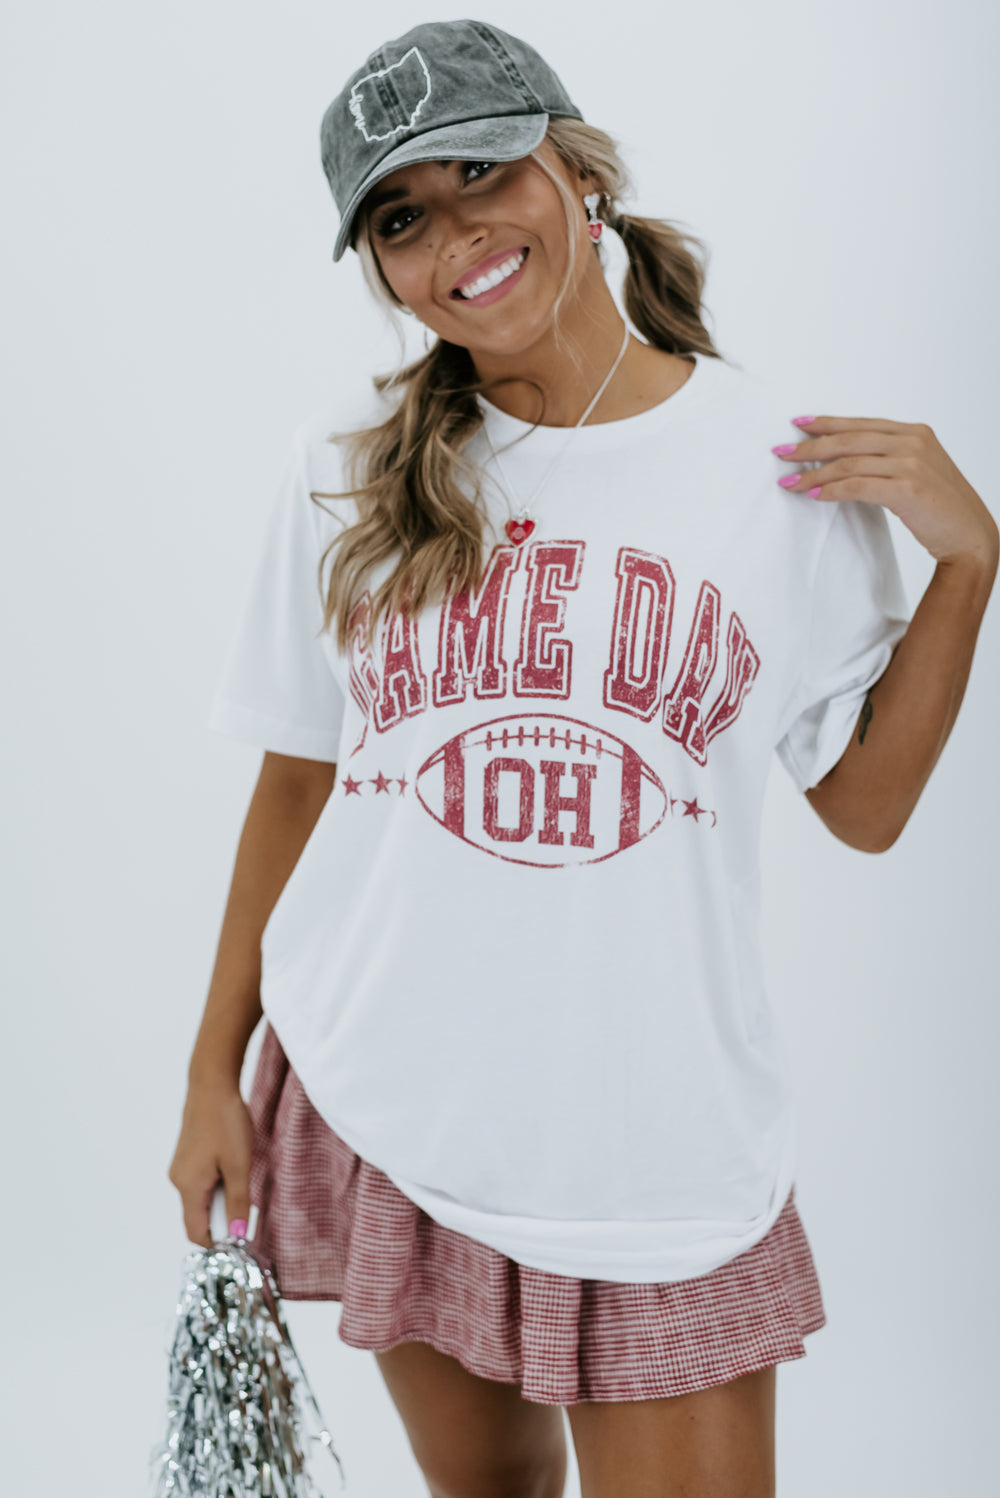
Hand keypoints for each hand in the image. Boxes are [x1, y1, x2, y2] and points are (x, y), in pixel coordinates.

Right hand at [168, 1080, 254, 1248]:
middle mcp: (178, 1181)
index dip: (217, 1242)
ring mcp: (181, 1168)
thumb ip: (239, 1202)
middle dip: (223, 1218)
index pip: (195, 1232)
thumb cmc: (226, 1122)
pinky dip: (218, 1184)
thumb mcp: (239, 1165)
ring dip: (223, 1199)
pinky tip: (234, 1166)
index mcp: (188, 1187)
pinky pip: (201, 1183)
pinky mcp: (187, 1157)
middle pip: (199, 1217)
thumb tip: (238, 1234)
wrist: (212, 1085)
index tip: (241, 1239)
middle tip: (247, 1203)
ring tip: (241, 1176)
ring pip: (201, 1199)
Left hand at [773, 415, 999, 570]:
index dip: (827, 423)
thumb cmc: (941, 508)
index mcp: (915, 433)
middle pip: (850, 439)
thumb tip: (845, 460)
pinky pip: (857, 486)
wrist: (970, 536)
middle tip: (781, 452)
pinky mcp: (907, 488)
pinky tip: (814, 495)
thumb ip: (889, 459)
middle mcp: (913, 442)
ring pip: (849, 463)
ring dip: (814, 473)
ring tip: (790, 482)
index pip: (861, 424)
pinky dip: (832, 490)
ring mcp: (912, 463)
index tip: (799, 424)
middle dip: (811, 446)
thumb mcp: (917, 472)